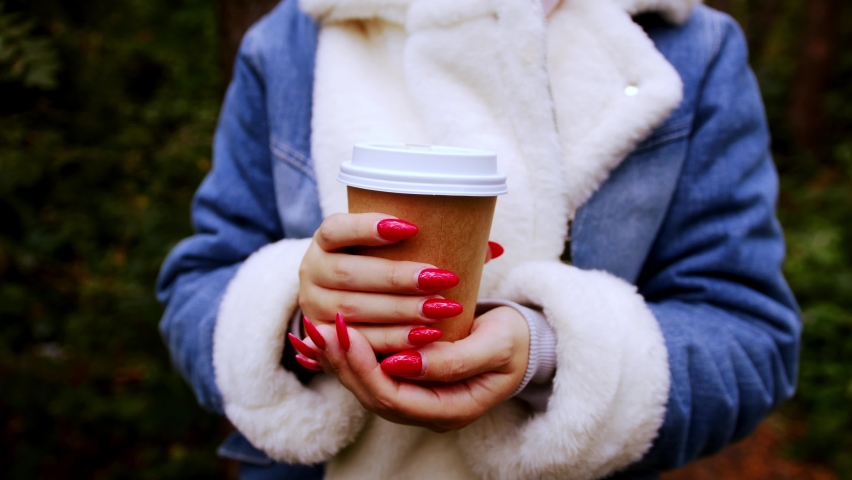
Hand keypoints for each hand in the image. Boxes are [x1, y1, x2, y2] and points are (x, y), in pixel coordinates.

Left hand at [292, 307, 529, 431]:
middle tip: (325, 328)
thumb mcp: (496, 346)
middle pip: (374, 397)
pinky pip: (372, 373)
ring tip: (319, 329)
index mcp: (452, 411)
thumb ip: (455, 360)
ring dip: (341, 359)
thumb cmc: (514, 341)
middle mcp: (429, 412)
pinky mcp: (409, 381)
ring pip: (368, 387)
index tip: (350, 334)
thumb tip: (404, 363)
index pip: (396, 400)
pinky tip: (331, 334)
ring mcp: (417, 399)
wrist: (523, 341)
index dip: (369, 370)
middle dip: (346, 363)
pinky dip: (350, 354)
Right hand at [298, 212, 502, 352]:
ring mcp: (314, 307)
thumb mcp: (395, 250)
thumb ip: (435, 242)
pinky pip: (358, 343)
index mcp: (325, 240)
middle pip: (350, 274)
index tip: (411, 228)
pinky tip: (424, 338)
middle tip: (443, 280)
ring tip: (441, 311)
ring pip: (353, 311)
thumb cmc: (380, 266)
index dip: (367, 227)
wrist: (344, 300)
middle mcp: (311, 271)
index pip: (337, 228)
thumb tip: (494, 248)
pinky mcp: (324, 339)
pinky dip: (392, 340)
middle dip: (398, 279)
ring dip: (400, 312)